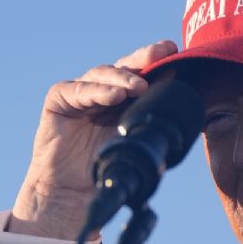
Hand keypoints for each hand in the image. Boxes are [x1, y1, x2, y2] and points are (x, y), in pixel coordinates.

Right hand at [9, 40, 178, 240]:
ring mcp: (80, 93)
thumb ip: (152, 123)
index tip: (174, 51)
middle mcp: (103, 91)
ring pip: (102, 74)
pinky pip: (77, 89)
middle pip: (124, 67)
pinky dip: (97, 91)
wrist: (71, 192)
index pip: (142, 73)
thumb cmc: (103, 170)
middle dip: (143, 58)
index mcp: (124, 99)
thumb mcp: (136, 144)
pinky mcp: (59, 99)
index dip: (157, 60)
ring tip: (139, 87)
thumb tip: (183, 108)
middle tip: (160, 53)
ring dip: (123, 78)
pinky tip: (114, 95)